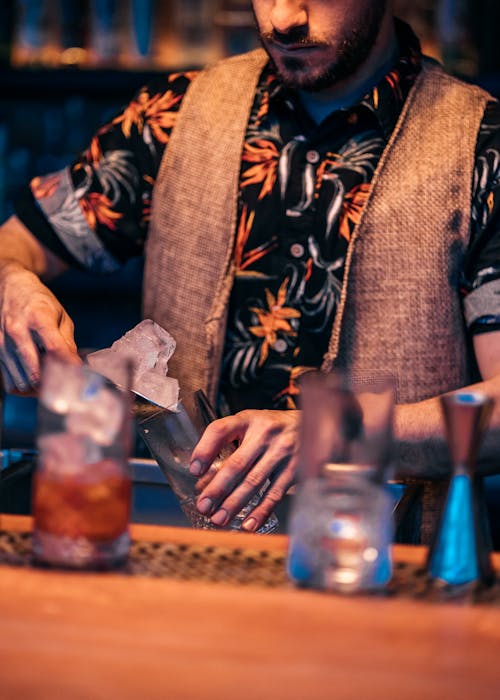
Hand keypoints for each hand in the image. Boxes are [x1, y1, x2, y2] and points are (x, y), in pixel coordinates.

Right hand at [0, 260, 79, 392]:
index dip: (68, 365)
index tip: (78, 374)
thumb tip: (76, 367)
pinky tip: (33, 379)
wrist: (10, 287)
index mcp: (37, 317)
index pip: (54, 348)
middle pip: (35, 370)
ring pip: (22, 381)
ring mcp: (2, 342)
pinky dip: (23, 386)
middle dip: (52, 382)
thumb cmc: (38, 301)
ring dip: (37, 388)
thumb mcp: (60, 315)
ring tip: (49, 381)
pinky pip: (9, 382)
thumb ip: (67, 342)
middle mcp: (16, 331)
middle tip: (64, 384)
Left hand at [189, 409, 299, 531]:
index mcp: (248, 419)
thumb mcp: (251, 423)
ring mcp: (282, 451)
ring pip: (254, 482)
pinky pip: (275, 493)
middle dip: (217, 488)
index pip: (220, 430)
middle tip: (203, 506)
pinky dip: (261, 511)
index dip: (204, 450)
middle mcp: (265, 433)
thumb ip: (229, 442)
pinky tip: (248, 524)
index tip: (193, 471)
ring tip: (218, 519)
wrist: (312, 424)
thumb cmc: (272, 428)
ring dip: (234, 503)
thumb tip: (203, 479)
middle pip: (237, 463)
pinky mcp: (296, 468)